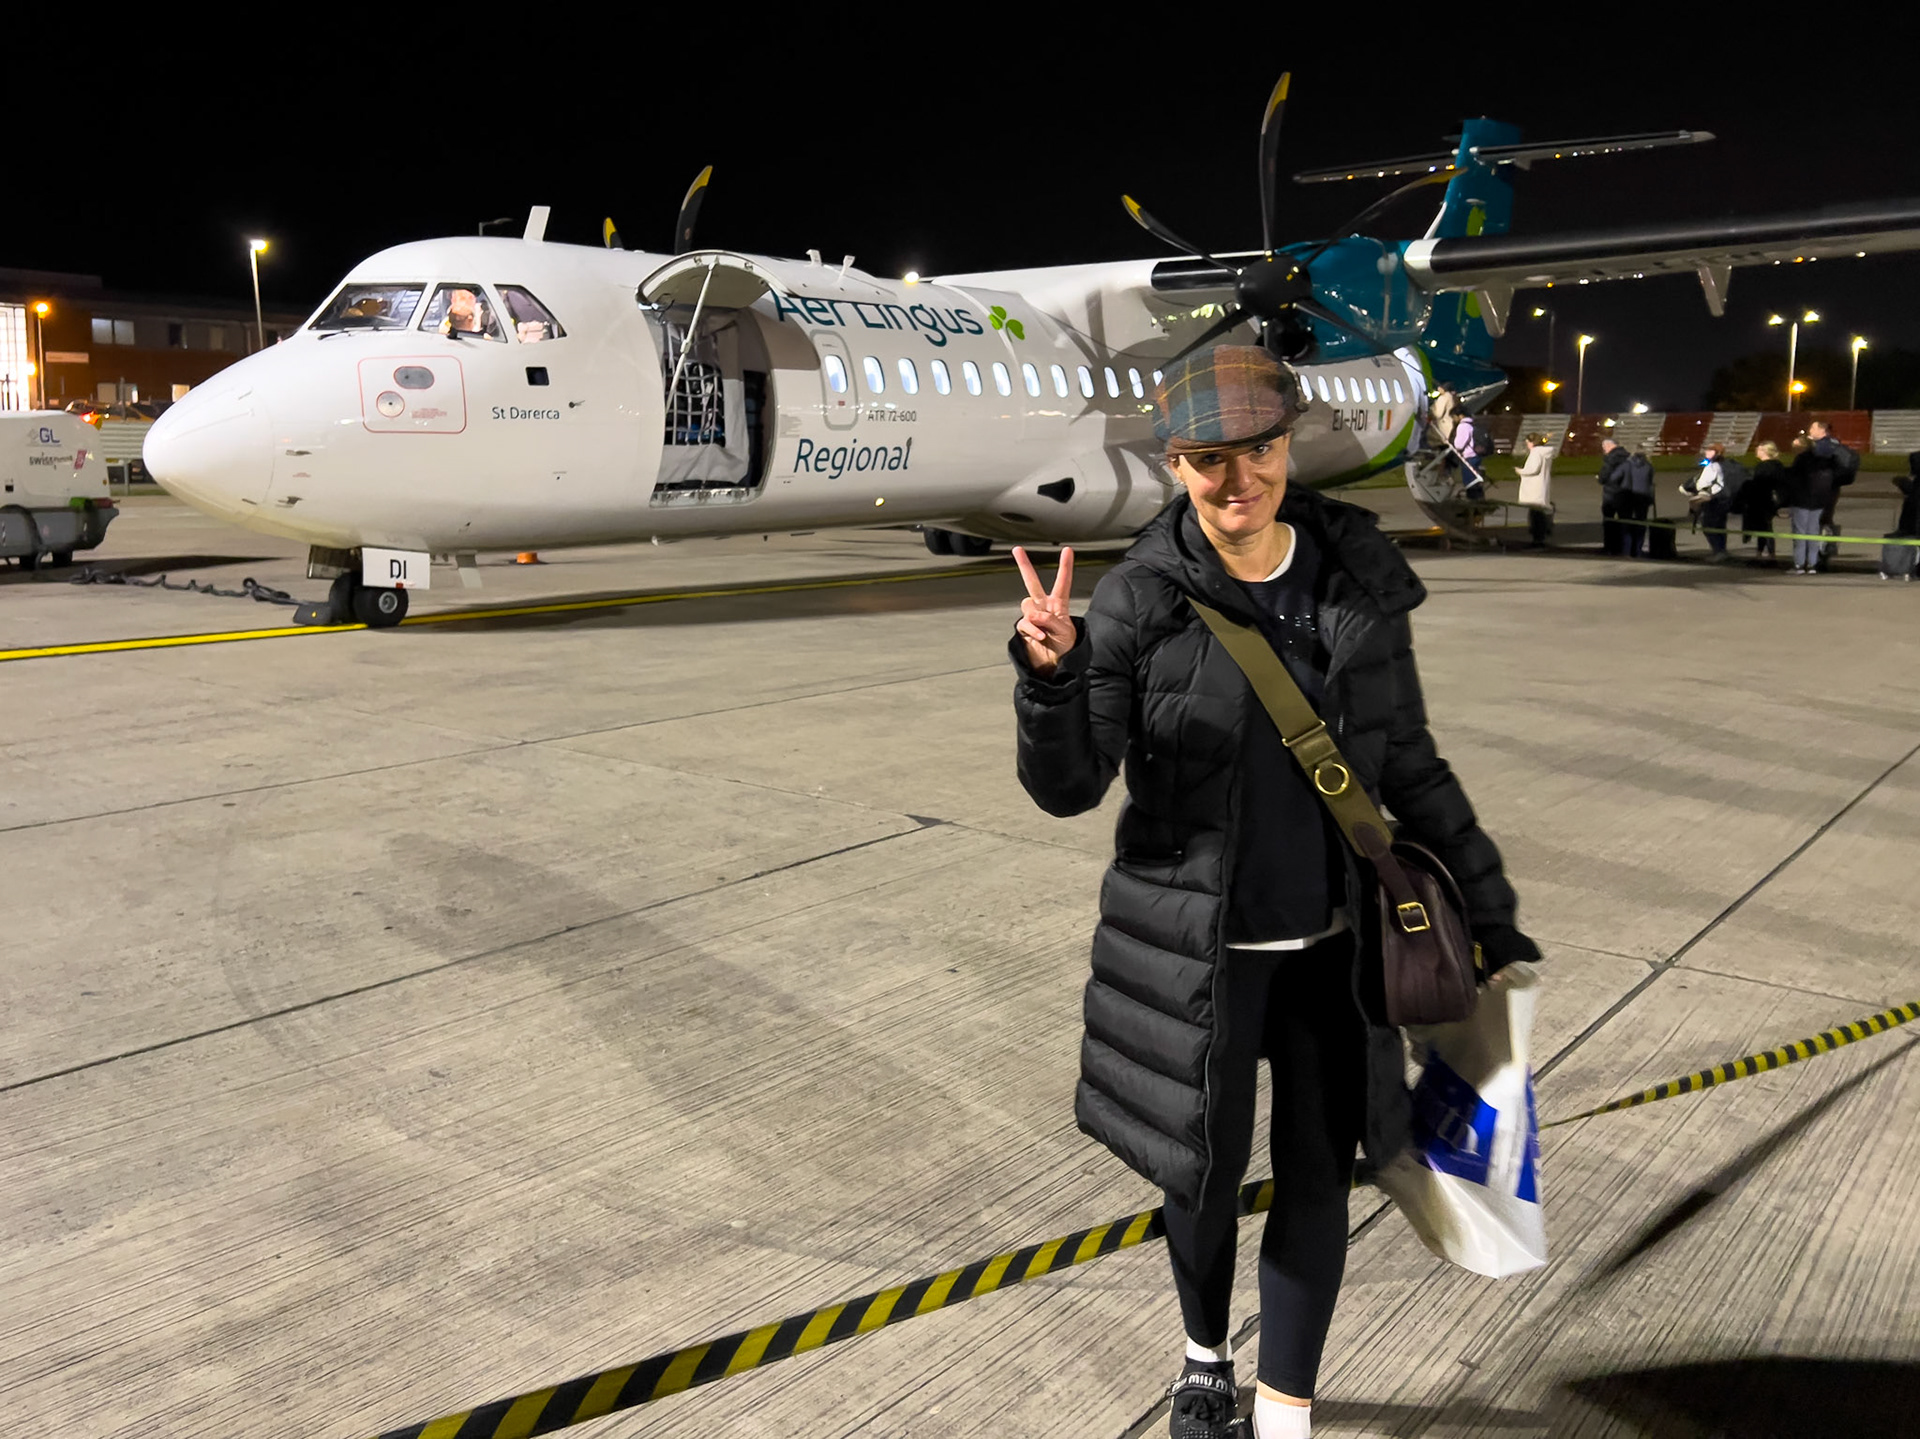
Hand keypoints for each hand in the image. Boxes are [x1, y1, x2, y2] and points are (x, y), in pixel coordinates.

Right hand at [1013, 545, 1075, 676]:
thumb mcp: (1065, 632)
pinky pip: (1024, 623)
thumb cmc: (1064, 647)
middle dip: (1024, 565)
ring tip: (1043, 631)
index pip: (1063, 583)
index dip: (1065, 566)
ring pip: (1026, 605)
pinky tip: (1040, 636)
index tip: (1068, 550)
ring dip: (1035, 616)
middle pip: (1032, 583)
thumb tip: (1034, 614)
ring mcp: (1032, 617)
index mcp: (1059, 605)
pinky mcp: (1024, 628)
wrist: (1053, 664)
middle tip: (1017, 549)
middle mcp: (1044, 607)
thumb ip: (1051, 620)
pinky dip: (1032, 629)